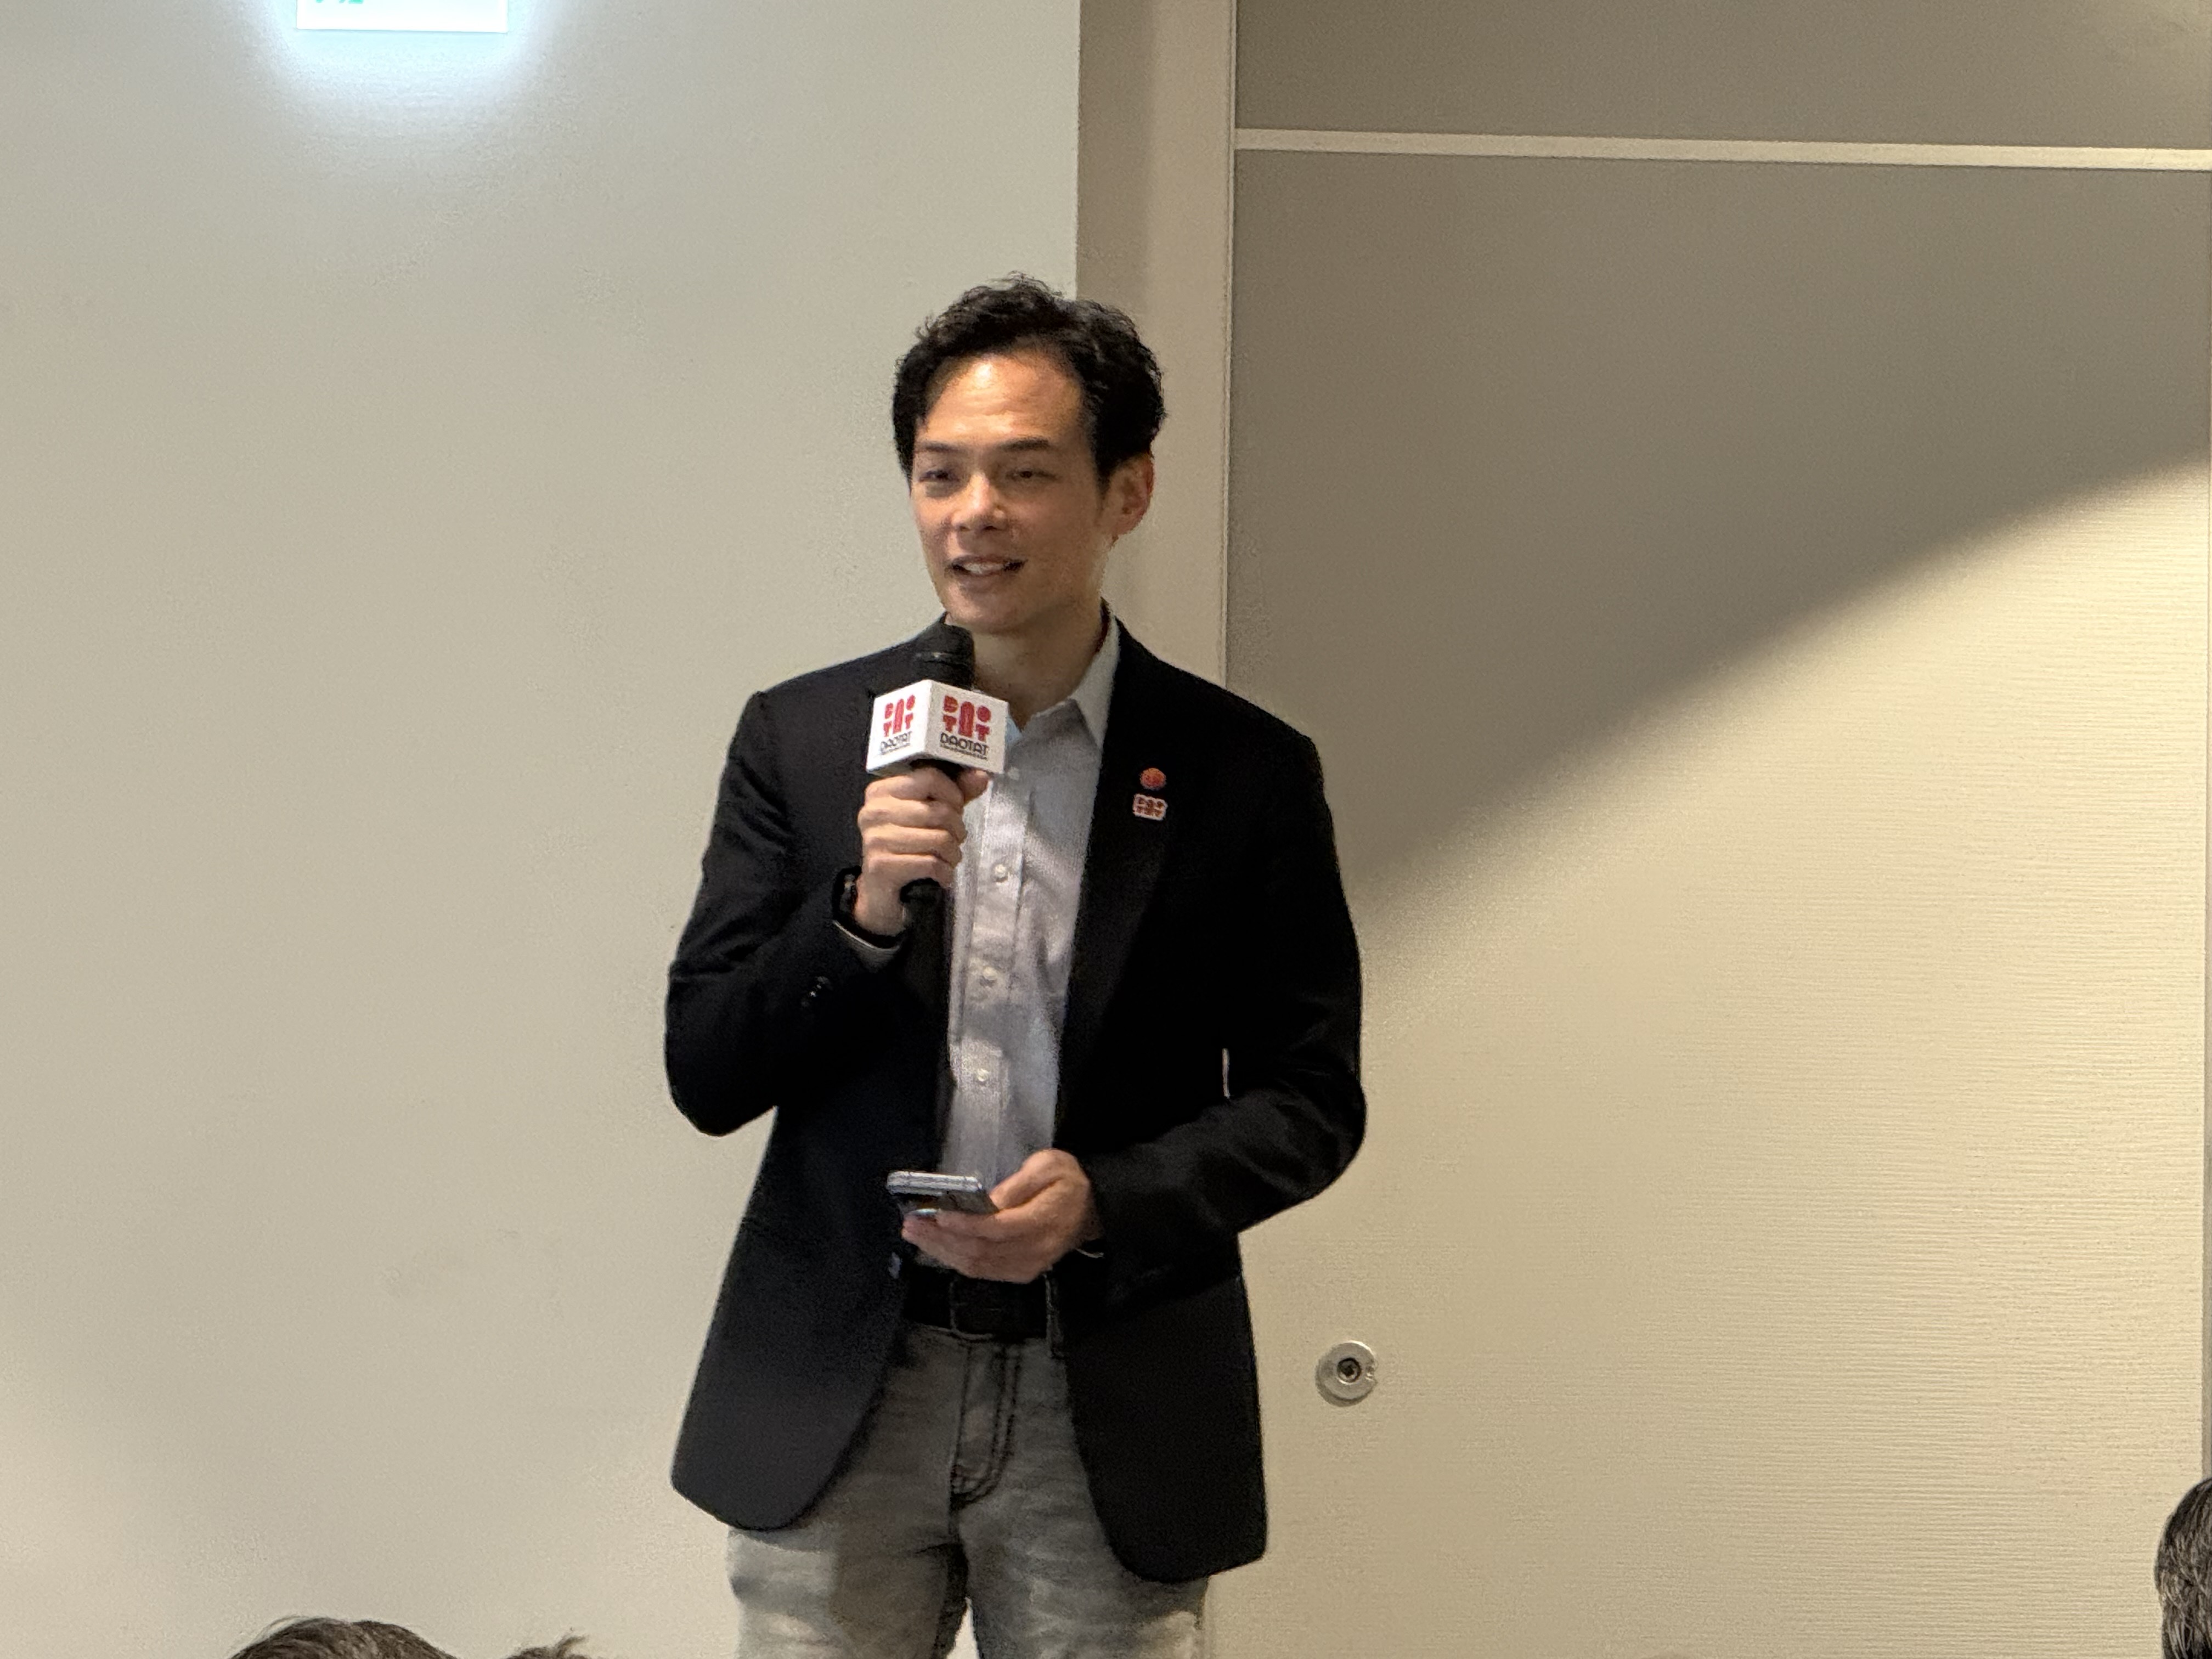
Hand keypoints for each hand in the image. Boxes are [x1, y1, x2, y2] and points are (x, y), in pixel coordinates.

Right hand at [853, 766, 990, 934]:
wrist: (881, 890)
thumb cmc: (907, 846)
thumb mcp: (930, 814)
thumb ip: (954, 794)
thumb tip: (981, 776)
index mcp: (881, 791)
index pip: (930, 778)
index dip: (953, 795)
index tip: (956, 810)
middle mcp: (874, 811)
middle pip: (939, 811)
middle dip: (957, 829)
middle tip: (955, 840)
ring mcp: (876, 839)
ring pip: (939, 839)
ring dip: (953, 853)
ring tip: (949, 858)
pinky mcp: (882, 866)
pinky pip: (931, 863)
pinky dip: (945, 872)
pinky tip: (941, 874)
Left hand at [902, 1149, 1100, 1283]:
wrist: (1091, 1210)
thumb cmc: (1069, 1183)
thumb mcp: (1048, 1166)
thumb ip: (1018, 1184)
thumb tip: (988, 1201)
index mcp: (1042, 1221)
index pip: (996, 1228)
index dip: (964, 1224)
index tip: (938, 1212)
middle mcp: (1033, 1250)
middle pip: (980, 1252)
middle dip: (941, 1239)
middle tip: (912, 1223)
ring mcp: (1026, 1266)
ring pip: (977, 1266)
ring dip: (942, 1252)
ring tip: (917, 1234)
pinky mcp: (1020, 1272)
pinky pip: (983, 1272)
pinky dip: (957, 1260)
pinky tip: (939, 1248)